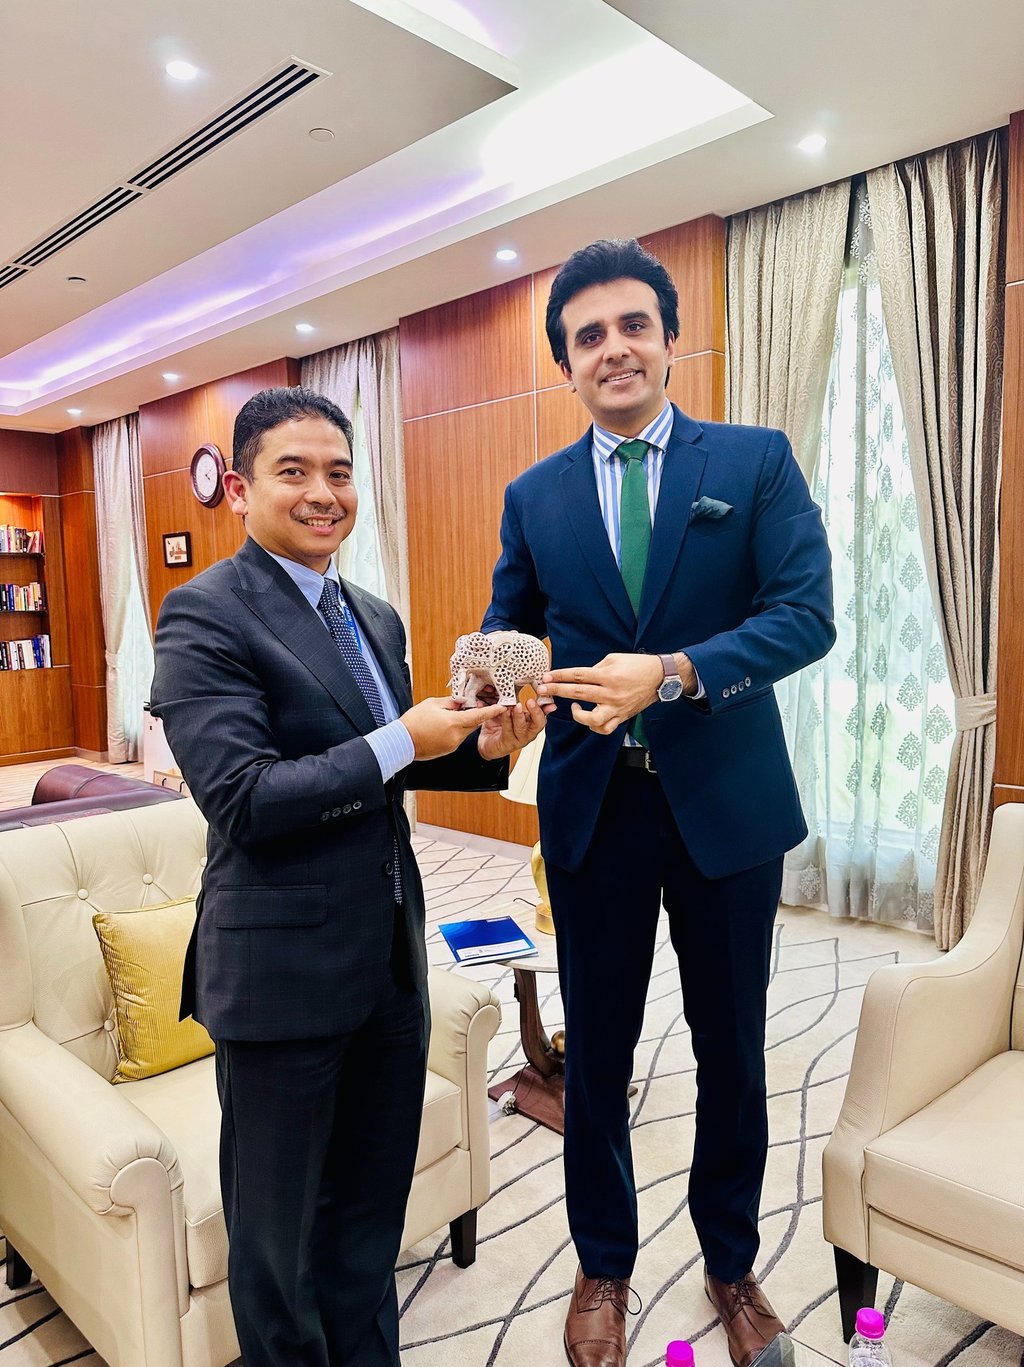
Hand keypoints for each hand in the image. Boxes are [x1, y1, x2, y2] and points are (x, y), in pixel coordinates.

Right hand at [401, 697, 505, 759]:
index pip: (478, 716)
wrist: (402, 742)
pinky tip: (442, 726)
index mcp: (453, 722)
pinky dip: (455, 730)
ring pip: (466, 731)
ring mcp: (453, 744)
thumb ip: (451, 702)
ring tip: (447, 716)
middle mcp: (456, 735)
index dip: (492, 711)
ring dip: (462, 723)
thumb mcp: (432, 704)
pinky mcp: (448, 749)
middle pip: (473, 723)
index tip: (502, 707)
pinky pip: (458, 738)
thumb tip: (461, 702)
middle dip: (473, 715)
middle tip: (467, 705)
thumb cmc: (414, 721)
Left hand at [477, 697, 548, 760]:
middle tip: (530, 701)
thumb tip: (524, 690)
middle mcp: (528, 733)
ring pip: (522, 729)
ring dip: (519, 716)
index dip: (546, 708)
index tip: (548, 701)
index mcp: (531, 723)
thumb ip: (518, 702)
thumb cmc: (499, 724)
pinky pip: (508, 731)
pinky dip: (507, 720)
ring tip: (517, 706)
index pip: (543, 714)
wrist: (485, 741)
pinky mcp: (508, 744)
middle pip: (538, 724)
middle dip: (536, 712)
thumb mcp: (510, 710)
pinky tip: (505, 711)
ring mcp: (519, 740)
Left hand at [537, 653, 689, 734]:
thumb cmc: (636, 665)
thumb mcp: (614, 659)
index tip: (546, 676)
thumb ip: (595, 669)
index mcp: (608, 675)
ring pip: (591, 719)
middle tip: (542, 689)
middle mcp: (611, 693)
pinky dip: (594, 726)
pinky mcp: (622, 716)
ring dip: (577, 715)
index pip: (578, 675)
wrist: (660, 677)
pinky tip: (588, 718)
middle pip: (578, 693)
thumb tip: (578, 677)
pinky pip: (604, 729)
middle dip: (557, 690)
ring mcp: (617, 707)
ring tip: (573, 706)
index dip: (560, 675)